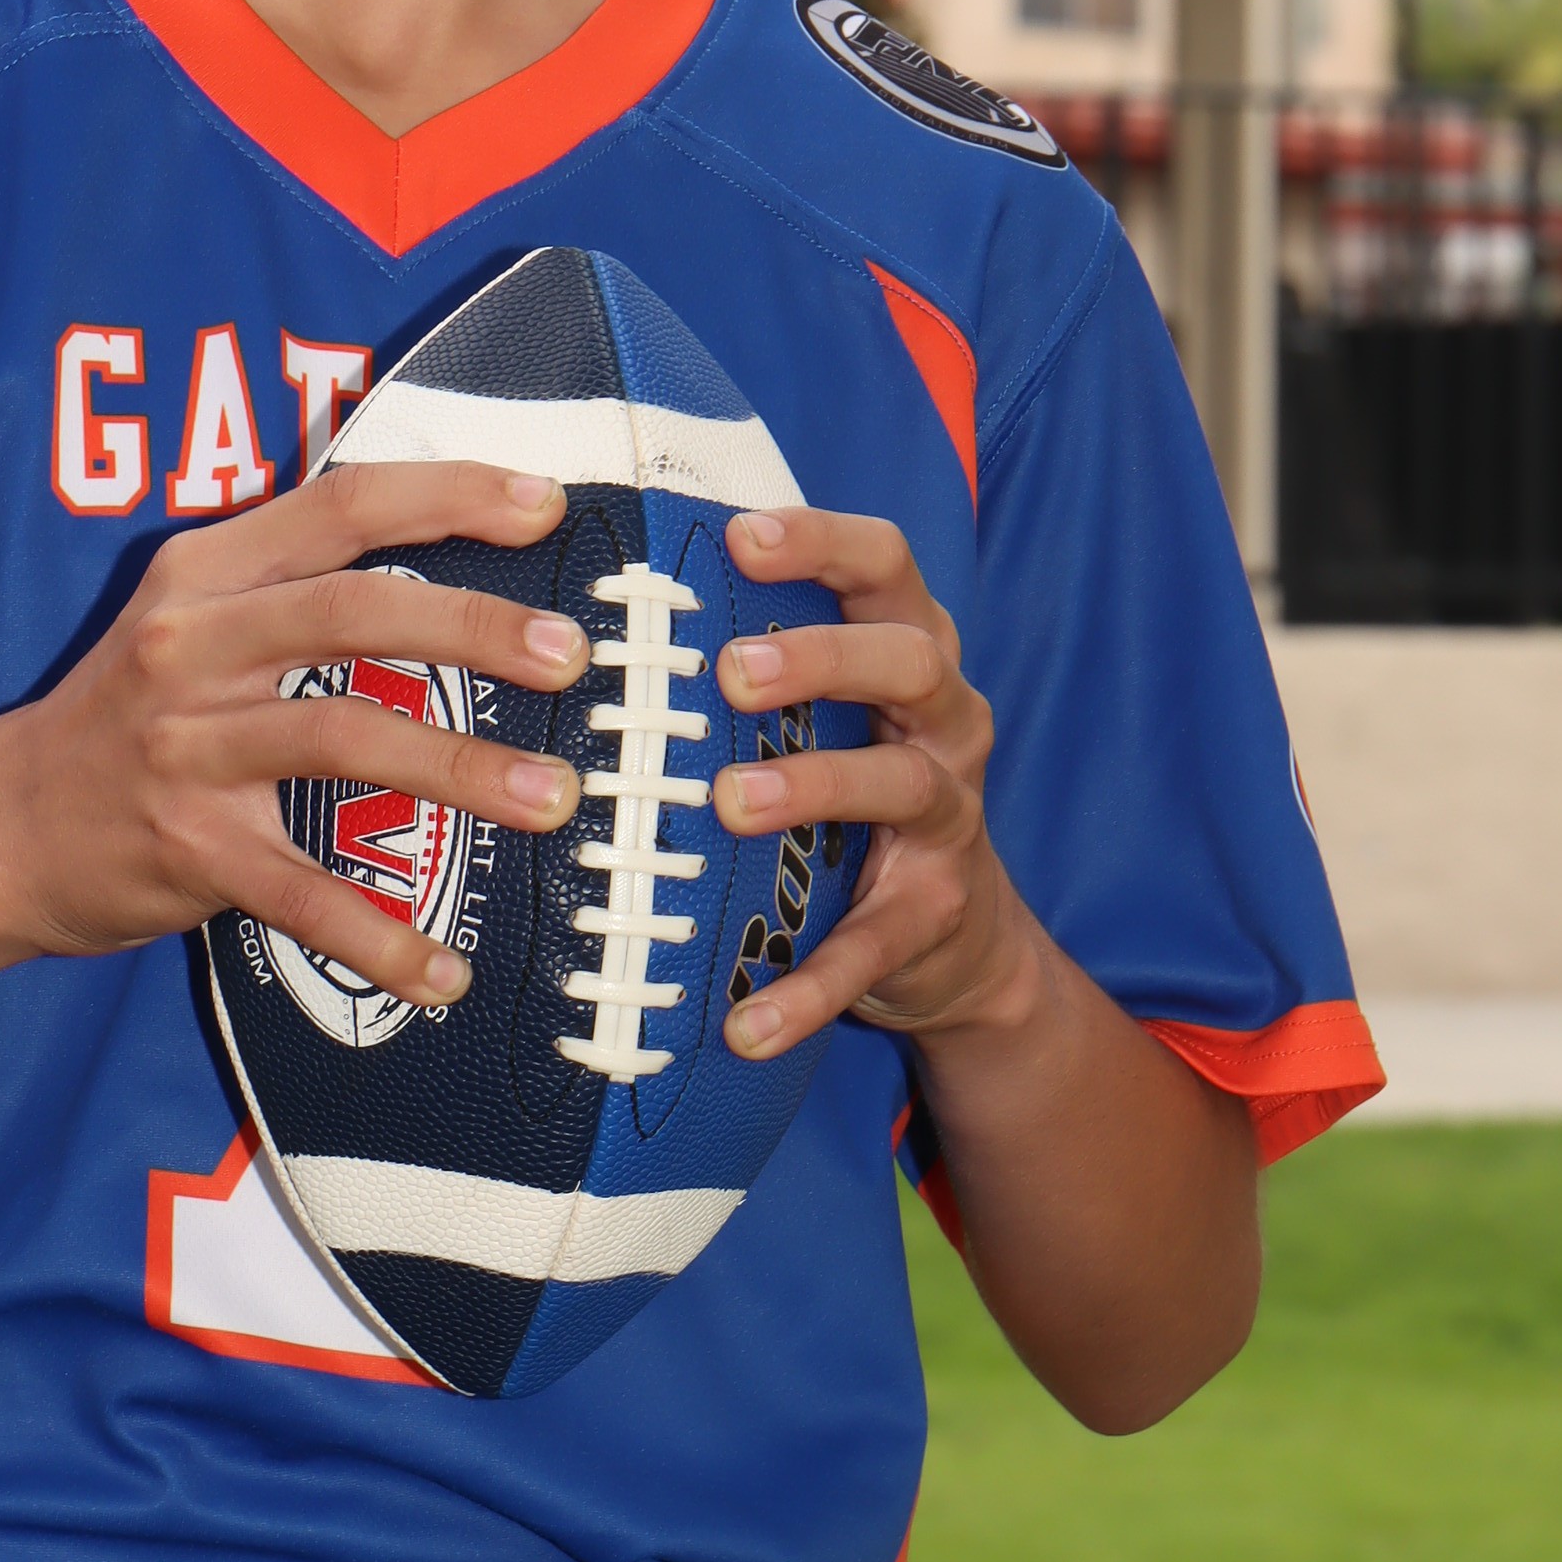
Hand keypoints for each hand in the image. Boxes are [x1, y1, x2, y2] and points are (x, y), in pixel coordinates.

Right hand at [0, 458, 591, 1014]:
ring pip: (341, 739)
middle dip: (474, 627)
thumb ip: (295, 582)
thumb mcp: (189, 617)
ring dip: (460, 770)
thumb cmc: (131, 717)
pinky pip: (301, 893)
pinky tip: (448, 970)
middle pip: (351, 612)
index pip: (339, 505)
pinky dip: (380, 935)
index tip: (546, 508)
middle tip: (572, 657)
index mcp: (204, 572)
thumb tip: (452, 563)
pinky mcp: (185, 849)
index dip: (447, 496)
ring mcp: (185, 749)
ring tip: (554, 798)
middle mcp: (190, 646)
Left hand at [706, 508, 1035, 1060]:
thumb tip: (606, 609)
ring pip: (901, 784)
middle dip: (820, 657)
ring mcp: (949, 817)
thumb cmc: (850, 792)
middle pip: (911, 658)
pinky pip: (871, 949)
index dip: (822, 541)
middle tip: (730, 674)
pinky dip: (808, 987)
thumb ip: (757, 662)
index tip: (740, 539)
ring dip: (815, 788)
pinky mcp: (934, 913)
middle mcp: (944, 721)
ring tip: (732, 803)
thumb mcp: (823, 715)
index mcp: (909, 651)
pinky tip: (744, 1022)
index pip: (886, 565)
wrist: (954, 937)